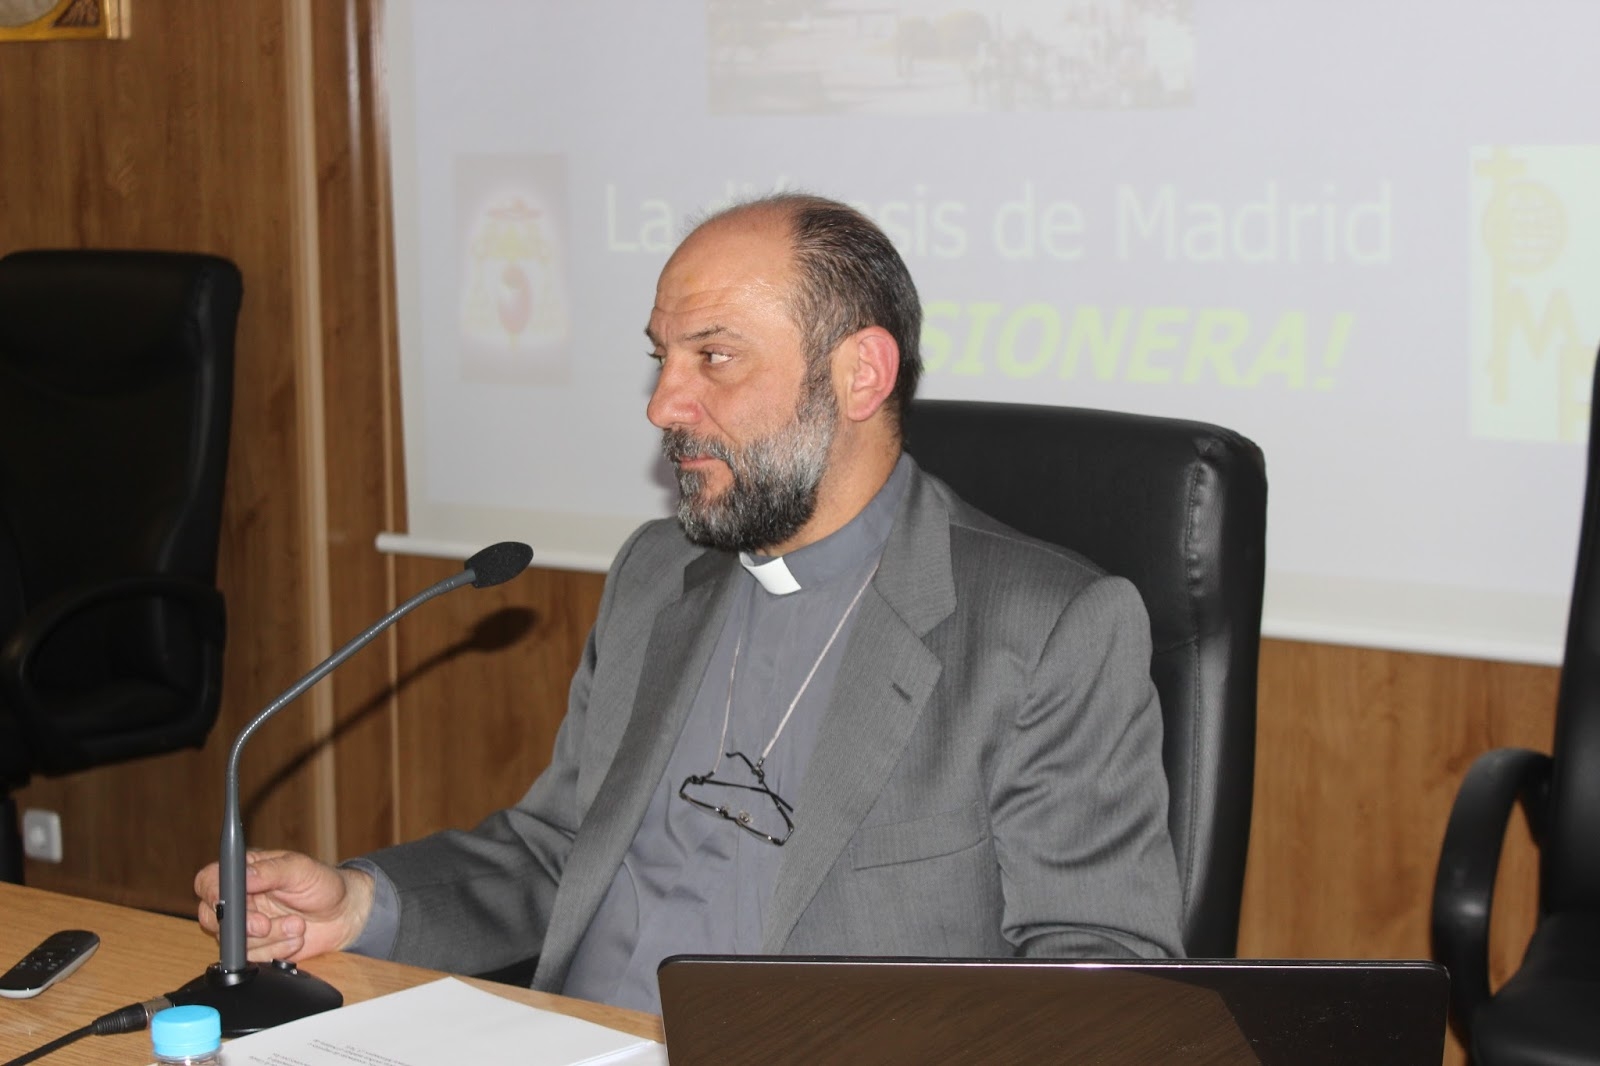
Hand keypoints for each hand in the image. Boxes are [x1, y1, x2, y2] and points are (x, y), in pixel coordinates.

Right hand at [193, 849, 374, 963]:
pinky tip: (294, 938)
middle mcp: (239, 900)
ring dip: (269, 938)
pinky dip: (275, 951)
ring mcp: (246, 927)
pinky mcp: (257, 948)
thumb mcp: (300, 869)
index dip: (213, 895)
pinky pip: (252, 958)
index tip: (232, 905)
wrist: (342, 914)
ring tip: (296, 925)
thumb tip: (243, 876)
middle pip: (213, 918)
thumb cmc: (321, 884)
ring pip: (233, 942)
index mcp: (244, 872)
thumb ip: (271, 871)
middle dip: (241, 925)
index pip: (208, 881)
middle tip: (265, 924)